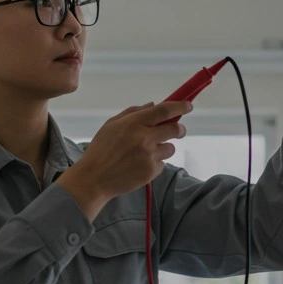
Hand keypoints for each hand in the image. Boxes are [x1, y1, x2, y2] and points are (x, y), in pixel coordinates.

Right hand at [59, 102, 189, 219]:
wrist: (94, 179)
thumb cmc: (100, 149)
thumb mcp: (111, 125)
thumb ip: (133, 112)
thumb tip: (153, 105)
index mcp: (134, 123)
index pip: (164, 110)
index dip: (179, 106)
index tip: (188, 105)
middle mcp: (144, 138)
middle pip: (174, 129)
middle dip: (179, 129)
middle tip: (178, 130)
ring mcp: (149, 156)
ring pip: (170, 148)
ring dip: (163, 148)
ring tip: (145, 153)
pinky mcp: (151, 171)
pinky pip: (161, 163)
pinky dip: (154, 163)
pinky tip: (138, 165)